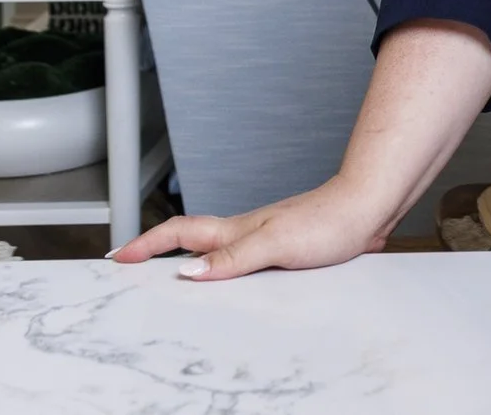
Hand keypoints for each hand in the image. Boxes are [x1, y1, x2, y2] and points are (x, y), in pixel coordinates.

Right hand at [110, 177, 399, 281]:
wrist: (370, 207)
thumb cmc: (329, 220)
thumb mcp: (274, 243)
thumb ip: (231, 258)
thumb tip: (187, 272)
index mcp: (236, 229)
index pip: (180, 233)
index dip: (148, 244)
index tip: (120, 255)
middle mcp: (246, 231)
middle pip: (192, 239)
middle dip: (158, 250)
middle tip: (133, 265)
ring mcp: (266, 237)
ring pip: (217, 249)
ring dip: (190, 260)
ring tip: (168, 277)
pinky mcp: (287, 247)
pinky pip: (244, 259)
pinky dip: (226, 269)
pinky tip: (234, 282)